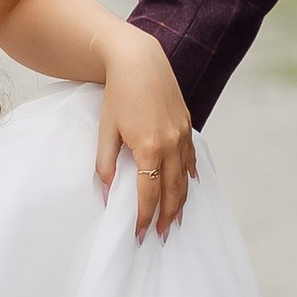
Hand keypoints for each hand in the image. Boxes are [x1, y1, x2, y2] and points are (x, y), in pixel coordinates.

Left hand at [96, 26, 196, 241]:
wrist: (138, 60)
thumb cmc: (117, 94)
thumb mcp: (106, 130)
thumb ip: (104, 164)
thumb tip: (105, 194)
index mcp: (148, 148)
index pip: (148, 194)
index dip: (143, 217)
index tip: (138, 234)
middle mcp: (171, 144)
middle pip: (173, 192)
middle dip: (167, 217)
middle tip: (160, 237)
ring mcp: (183, 135)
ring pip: (185, 179)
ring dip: (181, 203)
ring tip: (175, 221)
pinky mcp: (188, 125)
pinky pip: (191, 158)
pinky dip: (190, 176)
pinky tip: (189, 187)